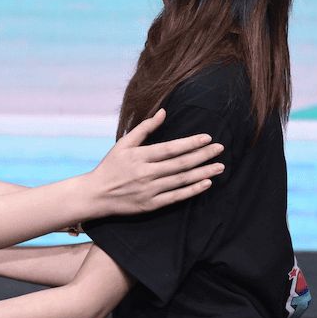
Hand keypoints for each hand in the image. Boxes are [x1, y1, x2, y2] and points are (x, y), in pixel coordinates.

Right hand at [84, 108, 223, 217]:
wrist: (96, 194)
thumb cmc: (111, 165)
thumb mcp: (124, 143)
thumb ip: (145, 128)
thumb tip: (164, 112)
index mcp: (140, 156)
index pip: (171, 148)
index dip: (191, 143)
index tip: (207, 138)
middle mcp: (146, 173)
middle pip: (181, 163)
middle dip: (203, 155)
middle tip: (220, 149)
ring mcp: (149, 190)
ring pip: (182, 180)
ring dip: (203, 173)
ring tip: (220, 166)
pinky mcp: (151, 205)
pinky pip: (176, 197)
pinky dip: (192, 190)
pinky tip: (206, 183)